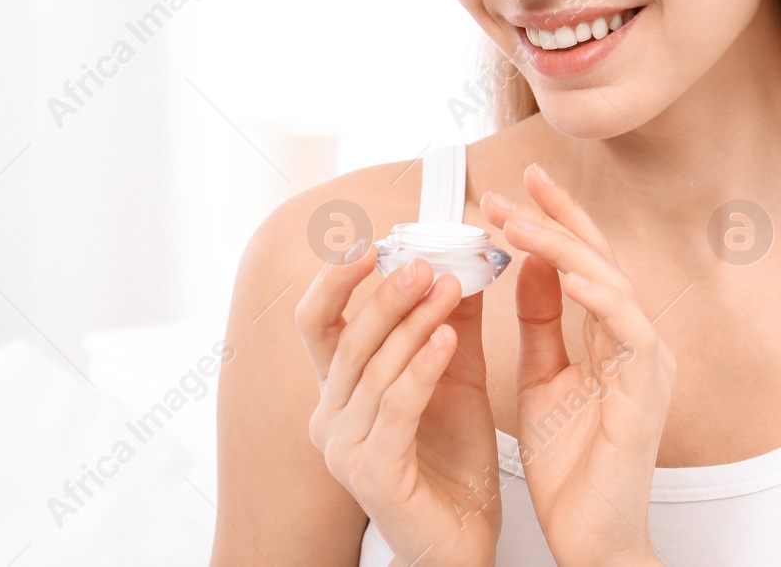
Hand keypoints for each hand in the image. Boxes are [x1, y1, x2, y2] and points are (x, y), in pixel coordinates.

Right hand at [296, 242, 500, 566]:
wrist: (464, 539)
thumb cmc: (453, 463)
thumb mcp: (455, 376)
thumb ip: (451, 322)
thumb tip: (462, 261)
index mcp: (340, 389)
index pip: (316, 322)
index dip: (335, 279)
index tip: (372, 242)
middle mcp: (331, 416)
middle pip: (344, 338)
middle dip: (383, 293)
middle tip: (423, 261)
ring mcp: (345, 448)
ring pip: (373, 368)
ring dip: (414, 321)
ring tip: (451, 288)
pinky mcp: (373, 473)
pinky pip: (396, 405)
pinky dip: (422, 366)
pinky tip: (447, 338)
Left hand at [480, 164, 676, 566]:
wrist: (590, 538)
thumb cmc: (572, 466)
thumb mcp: (542, 378)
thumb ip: (540, 321)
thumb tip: (528, 260)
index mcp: (613, 335)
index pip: (583, 262)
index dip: (554, 220)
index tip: (514, 187)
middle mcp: (637, 341)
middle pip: (599, 260)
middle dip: (554, 219)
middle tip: (510, 189)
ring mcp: (647, 365)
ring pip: (611, 285)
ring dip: (563, 250)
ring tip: (518, 223)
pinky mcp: (646, 395)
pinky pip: (629, 335)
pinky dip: (601, 301)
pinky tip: (571, 277)